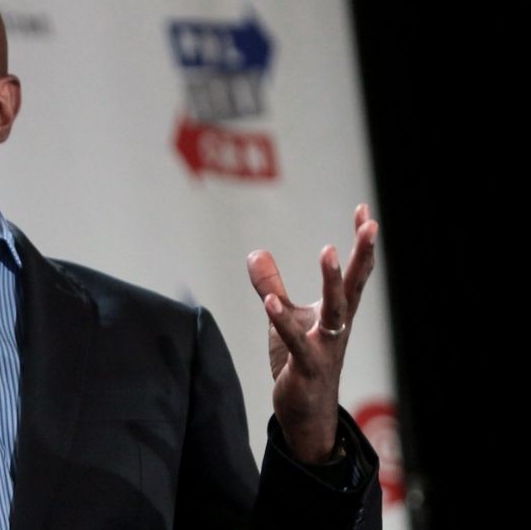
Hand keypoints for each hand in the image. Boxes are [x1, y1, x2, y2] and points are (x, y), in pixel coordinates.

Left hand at [246, 204, 378, 463]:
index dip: (361, 244)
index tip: (366, 212)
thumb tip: (255, 252)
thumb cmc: (299, 362)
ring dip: (332, 281)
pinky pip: (296, 342)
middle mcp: (337, 328)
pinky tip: (270, 303)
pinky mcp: (306, 369)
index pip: (354, 273)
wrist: (305, 413)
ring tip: (329, 251)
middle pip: (353, 286)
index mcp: (337, 313)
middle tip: (370, 226)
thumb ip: (271, 286)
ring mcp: (326, 348)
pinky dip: (283, 321)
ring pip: (335, 311)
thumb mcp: (283, 319)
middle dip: (362, 256)